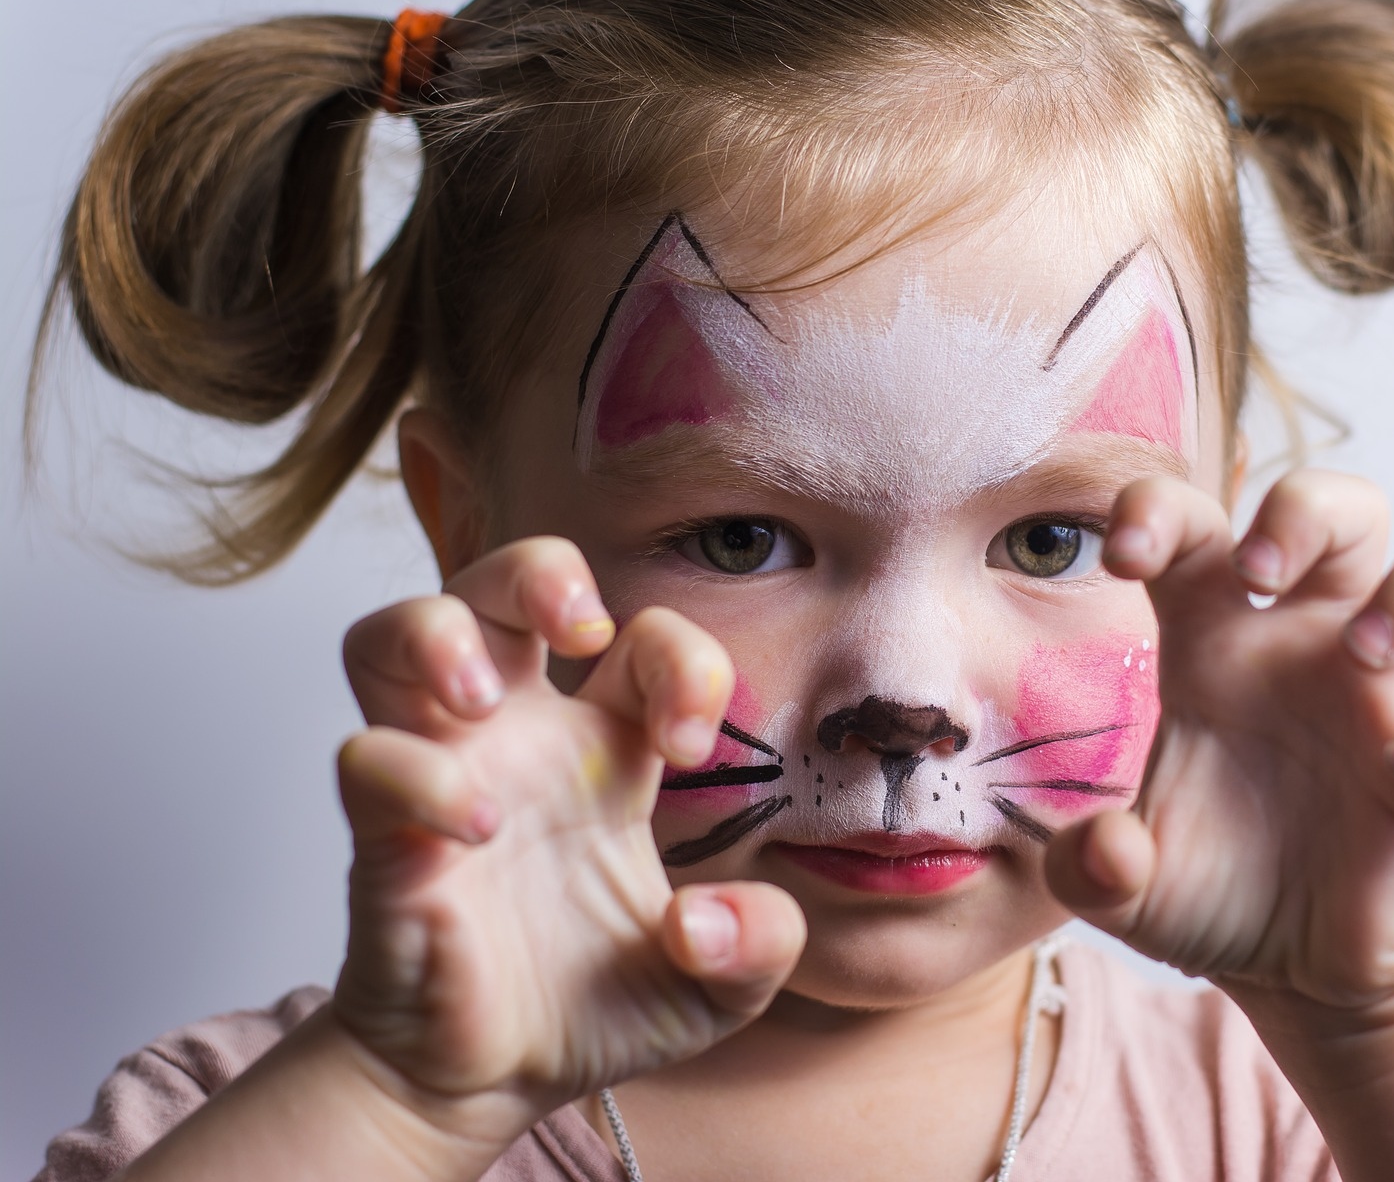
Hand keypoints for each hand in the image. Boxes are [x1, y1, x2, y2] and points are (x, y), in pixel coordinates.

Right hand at [331, 538, 804, 1138]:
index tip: (692, 745)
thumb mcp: (721, 991)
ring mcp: (444, 776)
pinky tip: (476, 826)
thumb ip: (760, 947)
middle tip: (583, 628)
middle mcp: (520, 741)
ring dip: (437, 633)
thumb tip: (707, 918)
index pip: (641, 639)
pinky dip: (418, 773)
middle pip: (498, 584)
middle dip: (540, 572)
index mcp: (607, 750)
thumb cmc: (595, 1010)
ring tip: (483, 694)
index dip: (680, 659)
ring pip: (391, 637)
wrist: (490, 1086)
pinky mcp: (385, 835)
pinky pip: (367, 759)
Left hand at [1046, 471, 1393, 1013]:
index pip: (1195, 526)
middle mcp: (1312, 646)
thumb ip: (1086, 868)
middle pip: (1344, 508)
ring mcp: (1393, 698)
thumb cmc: (1211, 890)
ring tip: (1362, 650)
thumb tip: (1111, 848)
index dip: (1157, 508)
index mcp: (1216, 639)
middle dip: (1307, 508)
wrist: (1295, 971)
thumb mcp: (1120, 890)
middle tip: (1260, 575)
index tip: (1124, 556)